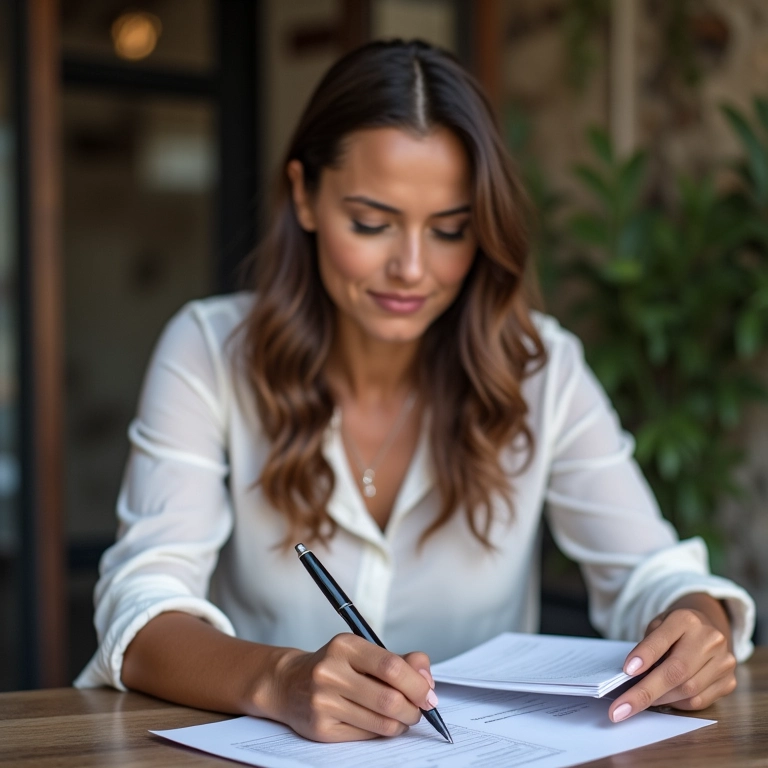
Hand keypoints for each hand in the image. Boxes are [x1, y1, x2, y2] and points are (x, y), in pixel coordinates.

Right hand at [263, 633, 436, 741]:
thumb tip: (427, 679)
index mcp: (344, 646)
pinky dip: (382, 732)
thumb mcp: (364, 652)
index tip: (429, 695)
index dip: (417, 684)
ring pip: (381, 722)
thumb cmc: (336, 666)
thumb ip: (400, 661)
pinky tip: (380, 722)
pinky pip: (366, 735)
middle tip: (420, 710)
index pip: (391, 666)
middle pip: (389, 699)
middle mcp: (330, 672)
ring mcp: (323, 701)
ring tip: (402, 717)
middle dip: (414, 709)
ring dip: (401, 723)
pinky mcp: (321, 728)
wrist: (289, 684)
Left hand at [608, 597, 735, 723]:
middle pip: (676, 672)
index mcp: (686, 619)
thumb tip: (633, 678)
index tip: (626, 671)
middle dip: (646, 692)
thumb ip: (648, 647)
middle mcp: (709, 639)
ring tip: (639, 700)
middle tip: (621, 708)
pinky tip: (664, 699)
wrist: (709, 626)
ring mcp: (724, 662)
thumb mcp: (658, 625)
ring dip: (659, 699)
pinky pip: (699, 701)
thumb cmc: (675, 628)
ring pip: (688, 691)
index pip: (661, 640)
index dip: (644, 656)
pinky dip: (676, 703)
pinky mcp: (729, 681)